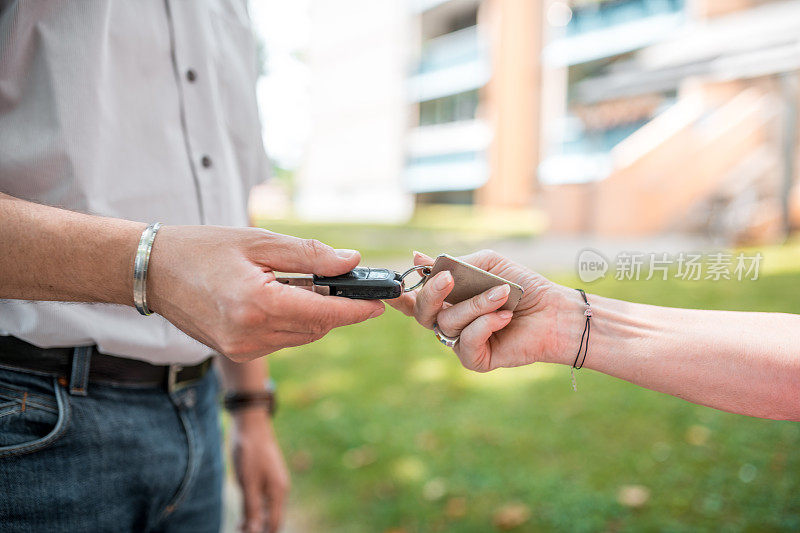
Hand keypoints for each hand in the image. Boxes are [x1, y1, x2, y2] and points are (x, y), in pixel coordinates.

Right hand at [146, 226, 383, 360]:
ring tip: (310, 284)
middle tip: (350, 284)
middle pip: (316, 328)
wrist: (152, 271)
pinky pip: (280, 341)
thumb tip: (352, 261)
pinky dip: (293, 322)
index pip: (324, 313)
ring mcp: (241, 349)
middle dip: (337, 308)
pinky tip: (284, 297)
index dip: (356, 309)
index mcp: (258, 305)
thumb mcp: (259, 241)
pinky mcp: (235, 352)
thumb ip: (309, 255)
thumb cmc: (203, 248)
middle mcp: (250, 336)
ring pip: (300, 337)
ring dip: (315, 314)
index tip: (380, 304)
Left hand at [231, 410, 289, 532]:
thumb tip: (254, 532)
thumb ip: (252, 509)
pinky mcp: (267, 477)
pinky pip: (264, 501)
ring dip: (256, 522)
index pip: (274, 525)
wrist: (251, 425)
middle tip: (239, 531)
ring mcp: (274, 482)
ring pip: (268, 511)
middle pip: (273, 519)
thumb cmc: (249, 453)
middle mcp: (280, 489)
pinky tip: (243, 514)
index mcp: (278, 492)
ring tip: (238, 528)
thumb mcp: (248, 483)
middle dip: (259, 530)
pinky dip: (255, 511)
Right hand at [389, 250, 581, 370]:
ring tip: (502, 295)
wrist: (554, 310)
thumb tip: (416, 257)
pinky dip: (484, 325)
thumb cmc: (521, 285)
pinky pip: (465, 344)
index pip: (415, 299)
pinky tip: (504, 317)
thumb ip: (454, 264)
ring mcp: (462, 341)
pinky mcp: (476, 359)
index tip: (394, 287)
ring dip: (476, 304)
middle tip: (449, 279)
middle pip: (421, 312)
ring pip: (447, 323)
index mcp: (449, 298)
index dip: (400, 295)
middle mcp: (451, 320)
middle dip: (432, 293)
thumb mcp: (486, 264)